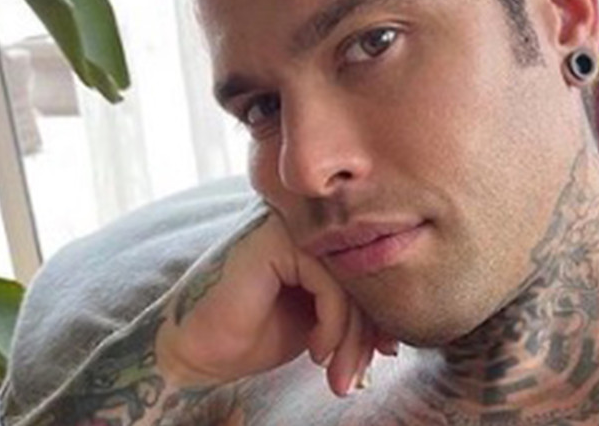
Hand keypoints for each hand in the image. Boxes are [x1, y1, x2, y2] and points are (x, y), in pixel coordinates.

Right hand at [154, 212, 394, 395]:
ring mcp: (291, 225)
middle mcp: (308, 222)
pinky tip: (316, 351)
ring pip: (352, 279)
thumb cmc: (256, 333)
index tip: (385, 354)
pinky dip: (332, 324)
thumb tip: (400, 327)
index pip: (372, 266)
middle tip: (360, 375)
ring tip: (341, 376)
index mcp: (320, 234)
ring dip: (351, 338)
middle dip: (368, 332)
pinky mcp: (277, 241)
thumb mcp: (322, 321)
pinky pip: (330, 283)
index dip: (382, 313)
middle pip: (365, 271)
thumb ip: (357, 310)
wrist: (199, 350)